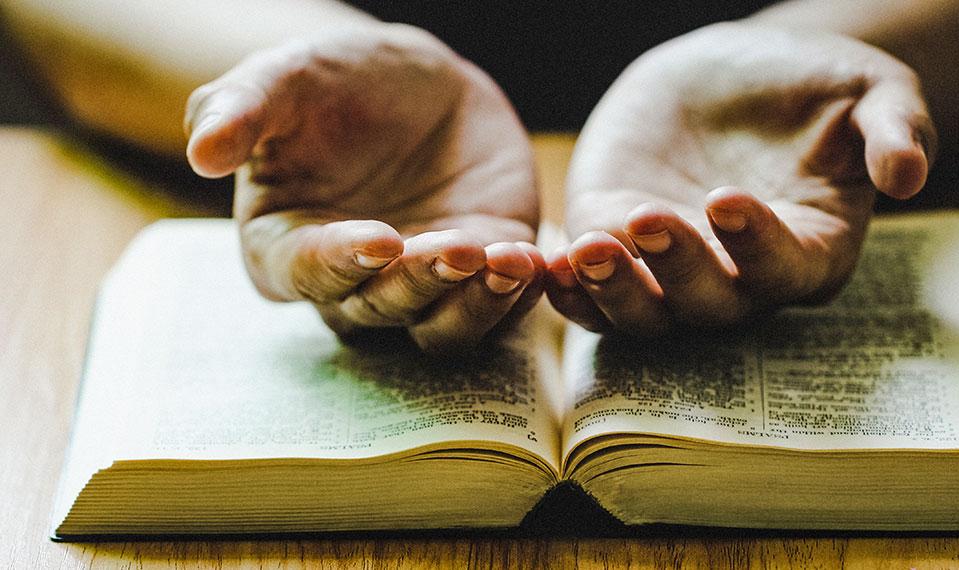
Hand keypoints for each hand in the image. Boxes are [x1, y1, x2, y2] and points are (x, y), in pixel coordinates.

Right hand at [184, 25, 542, 352]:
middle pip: (378, 310)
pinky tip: (536, 262)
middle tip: (455, 248)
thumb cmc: (335, 83)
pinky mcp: (478, 279)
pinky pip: (498, 308)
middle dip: (417, 284)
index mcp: (284, 247)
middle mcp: (350, 284)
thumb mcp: (285, 78)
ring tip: (508, 260)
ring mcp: (418, 288)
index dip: (339, 262)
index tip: (378, 237)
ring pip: (441, 328)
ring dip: (475, 304)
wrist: (416, 83)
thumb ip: (241, 110)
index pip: (303, 272)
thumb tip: (201, 152)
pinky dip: (518, 294)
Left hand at [546, 23, 935, 334]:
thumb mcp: (871, 89)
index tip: (728, 200)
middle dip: (679, 272)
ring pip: (643, 313)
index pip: (787, 270)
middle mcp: (739, 278)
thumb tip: (909, 175)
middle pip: (710, 306)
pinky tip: (544, 265)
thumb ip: (896, 128)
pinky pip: (590, 290)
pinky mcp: (616, 243)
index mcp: (809, 250)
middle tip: (650, 221)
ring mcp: (671, 270)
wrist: (735, 69)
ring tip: (585, 250)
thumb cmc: (815, 84)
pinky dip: (567, 288)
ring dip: (613, 293)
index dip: (758, 246)